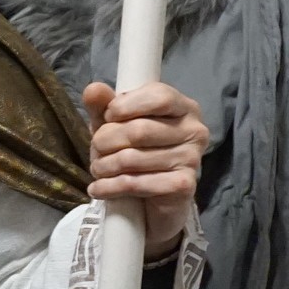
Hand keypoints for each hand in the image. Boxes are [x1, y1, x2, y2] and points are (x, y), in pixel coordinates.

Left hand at [82, 80, 207, 258]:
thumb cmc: (133, 152)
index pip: (159, 96)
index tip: (107, 117)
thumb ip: (103, 106)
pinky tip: (98, 189)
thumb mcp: (115, 125)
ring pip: (132, 158)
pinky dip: (109, 187)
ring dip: (103, 166)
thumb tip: (93, 89)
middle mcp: (195, 131)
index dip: (126, 105)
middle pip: (139, 130)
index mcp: (184, 107)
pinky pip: (136, 184)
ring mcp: (192, 159)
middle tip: (96, 148)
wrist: (149, 200)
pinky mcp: (183, 186)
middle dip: (105, 140)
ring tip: (97, 169)